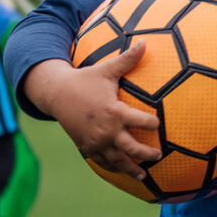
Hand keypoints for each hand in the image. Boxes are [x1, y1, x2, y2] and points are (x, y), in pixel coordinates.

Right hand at [24, 41, 160, 178]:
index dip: (153, 123)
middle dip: (147, 154)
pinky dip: (112, 167)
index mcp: (114, 111)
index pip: (142, 121)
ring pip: (116, 160)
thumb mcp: (107, 69)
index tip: (159, 124)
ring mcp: (95, 141)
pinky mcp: (86, 146)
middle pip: (132, 148)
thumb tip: (145, 41)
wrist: (56, 94)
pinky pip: (101, 161)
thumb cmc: (85, 80)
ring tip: (143, 176)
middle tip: (159, 155)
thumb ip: (128, 59)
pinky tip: (121, 172)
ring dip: (130, 168)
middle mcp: (106, 130)